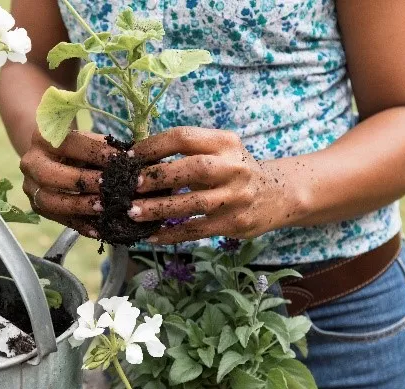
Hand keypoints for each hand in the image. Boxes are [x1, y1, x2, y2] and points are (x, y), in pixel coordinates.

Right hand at [20, 130, 116, 237]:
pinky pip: (58, 219)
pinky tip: (99, 229)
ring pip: (50, 201)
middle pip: (50, 174)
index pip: (68, 144)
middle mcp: (30, 162)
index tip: (120, 159)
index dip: (96, 152)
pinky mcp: (37, 207)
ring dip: (79, 206)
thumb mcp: (90, 140)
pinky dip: (80, 225)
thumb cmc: (81, 147)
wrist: (56, 157)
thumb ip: (106, 148)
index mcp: (42, 137)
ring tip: (104, 208)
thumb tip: (132, 158)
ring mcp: (30, 187)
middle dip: (82, 181)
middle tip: (109, 186)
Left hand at [129, 127, 296, 243]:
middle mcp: (234, 167)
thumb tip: (138, 162)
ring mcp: (237, 197)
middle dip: (158, 177)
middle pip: (193, 168)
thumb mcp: (219, 151)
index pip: (184, 137)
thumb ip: (188, 153)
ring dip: (159, 209)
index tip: (128, 158)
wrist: (276, 195)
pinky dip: (172, 234)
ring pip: (194, 204)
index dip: (153, 146)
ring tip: (132, 213)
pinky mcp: (235, 223)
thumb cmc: (234, 170)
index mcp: (225, 142)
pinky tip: (152, 235)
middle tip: (130, 185)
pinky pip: (197, 230)